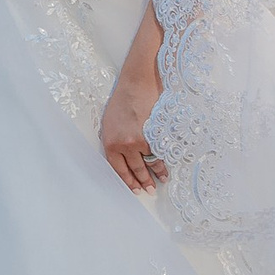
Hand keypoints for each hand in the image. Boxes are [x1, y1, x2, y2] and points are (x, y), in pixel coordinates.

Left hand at [99, 73, 167, 194]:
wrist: (137, 83)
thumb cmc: (122, 100)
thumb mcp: (109, 123)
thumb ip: (114, 142)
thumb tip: (122, 159)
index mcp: (110, 143)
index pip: (118, 169)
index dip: (128, 181)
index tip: (134, 189)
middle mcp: (125, 145)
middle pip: (134, 169)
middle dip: (142, 182)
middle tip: (148, 190)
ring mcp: (141, 141)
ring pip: (149, 163)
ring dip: (155, 175)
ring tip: (160, 183)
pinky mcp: (154, 135)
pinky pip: (159, 153)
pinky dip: (163, 163)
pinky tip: (165, 170)